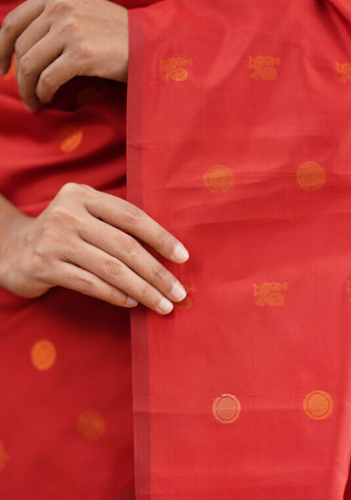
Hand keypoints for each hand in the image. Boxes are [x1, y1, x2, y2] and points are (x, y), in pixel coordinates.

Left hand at [0, 0, 127, 111]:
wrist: (149, 45)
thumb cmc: (117, 37)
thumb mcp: (81, 13)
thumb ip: (52, 21)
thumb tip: (20, 53)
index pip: (13, 21)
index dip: (1, 49)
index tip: (2, 69)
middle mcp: (60, 5)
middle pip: (20, 46)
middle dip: (18, 76)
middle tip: (25, 95)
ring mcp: (70, 27)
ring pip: (28, 64)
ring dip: (28, 89)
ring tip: (35, 102)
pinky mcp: (81, 52)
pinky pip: (47, 78)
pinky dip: (43, 93)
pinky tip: (47, 99)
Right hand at [0, 183, 188, 314]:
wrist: (10, 250)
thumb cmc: (62, 235)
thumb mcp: (84, 217)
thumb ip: (115, 226)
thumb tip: (165, 254)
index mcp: (83, 195)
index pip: (131, 216)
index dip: (160, 237)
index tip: (183, 257)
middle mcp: (68, 214)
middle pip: (125, 245)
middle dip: (157, 272)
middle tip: (178, 292)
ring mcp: (55, 240)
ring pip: (111, 269)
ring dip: (142, 290)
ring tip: (162, 304)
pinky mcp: (45, 266)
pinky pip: (90, 284)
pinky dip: (116, 295)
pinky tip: (132, 303)